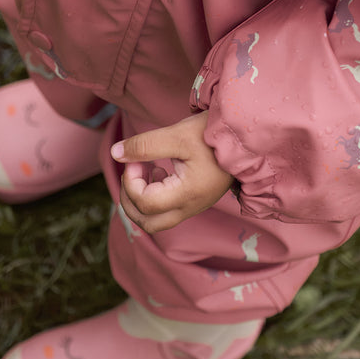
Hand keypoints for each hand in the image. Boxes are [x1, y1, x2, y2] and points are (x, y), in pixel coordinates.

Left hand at [112, 112, 232, 232]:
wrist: (243, 137)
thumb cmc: (212, 135)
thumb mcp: (177, 135)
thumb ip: (145, 146)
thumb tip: (116, 153)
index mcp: (187, 195)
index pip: (145, 203)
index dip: (131, 180)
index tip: (136, 158)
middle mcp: (189, 207)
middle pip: (147, 223)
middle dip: (129, 199)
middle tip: (132, 171)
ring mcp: (192, 206)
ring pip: (155, 221)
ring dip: (140, 200)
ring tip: (144, 170)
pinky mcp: (193, 200)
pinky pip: (165, 211)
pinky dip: (152, 196)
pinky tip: (158, 171)